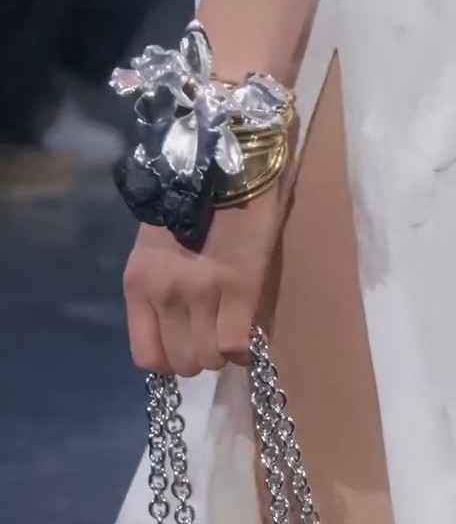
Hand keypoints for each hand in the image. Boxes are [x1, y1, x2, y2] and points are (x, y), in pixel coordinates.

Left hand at [123, 190, 284, 375]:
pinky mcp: (240, 286)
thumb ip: (159, 286)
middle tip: (213, 336)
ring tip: (231, 332)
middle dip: (201, 358)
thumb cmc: (188, 200)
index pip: (147, 356)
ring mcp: (201, 292)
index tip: (187, 344)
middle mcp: (164, 293)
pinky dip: (244, 350)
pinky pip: (235, 344)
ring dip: (223, 354)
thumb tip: (177, 324)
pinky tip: (248, 338)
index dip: (171, 360)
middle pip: (183, 362)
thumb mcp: (154, 247)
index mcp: (139, 283)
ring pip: (210, 358)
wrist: (221, 160)